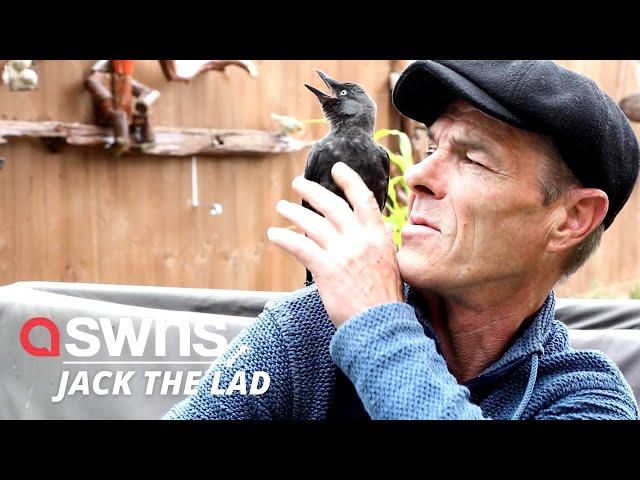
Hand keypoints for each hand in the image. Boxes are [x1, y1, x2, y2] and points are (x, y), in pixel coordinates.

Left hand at [267, 162, 403, 327]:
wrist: (381, 325)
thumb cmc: (384, 300)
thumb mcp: (390, 264)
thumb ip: (375, 245)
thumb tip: (366, 233)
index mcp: (379, 236)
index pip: (364, 198)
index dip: (349, 180)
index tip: (337, 168)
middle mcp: (361, 239)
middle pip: (332, 205)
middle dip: (312, 191)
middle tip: (297, 183)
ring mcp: (343, 253)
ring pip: (312, 223)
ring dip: (293, 212)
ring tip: (281, 207)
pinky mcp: (326, 269)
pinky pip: (300, 246)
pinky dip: (284, 238)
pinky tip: (274, 235)